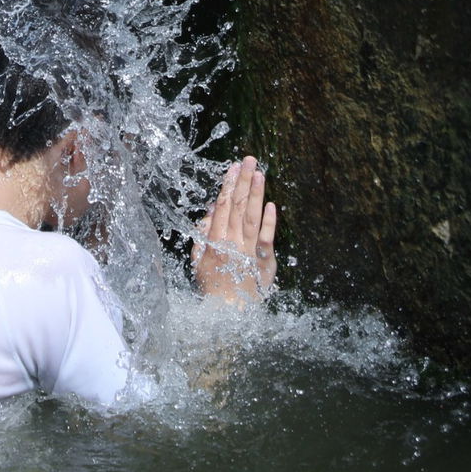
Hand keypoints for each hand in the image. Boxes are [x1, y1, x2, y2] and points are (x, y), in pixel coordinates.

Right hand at [192, 156, 277, 303]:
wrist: (228, 311)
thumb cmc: (211, 286)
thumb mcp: (198, 260)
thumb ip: (202, 236)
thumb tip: (209, 214)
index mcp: (216, 240)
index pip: (223, 206)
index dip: (228, 186)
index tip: (232, 168)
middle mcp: (233, 242)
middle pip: (239, 206)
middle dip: (244, 181)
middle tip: (249, 160)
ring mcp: (249, 251)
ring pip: (253, 217)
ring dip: (257, 194)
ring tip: (260, 174)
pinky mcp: (264, 261)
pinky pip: (267, 238)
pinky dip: (270, 221)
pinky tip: (272, 204)